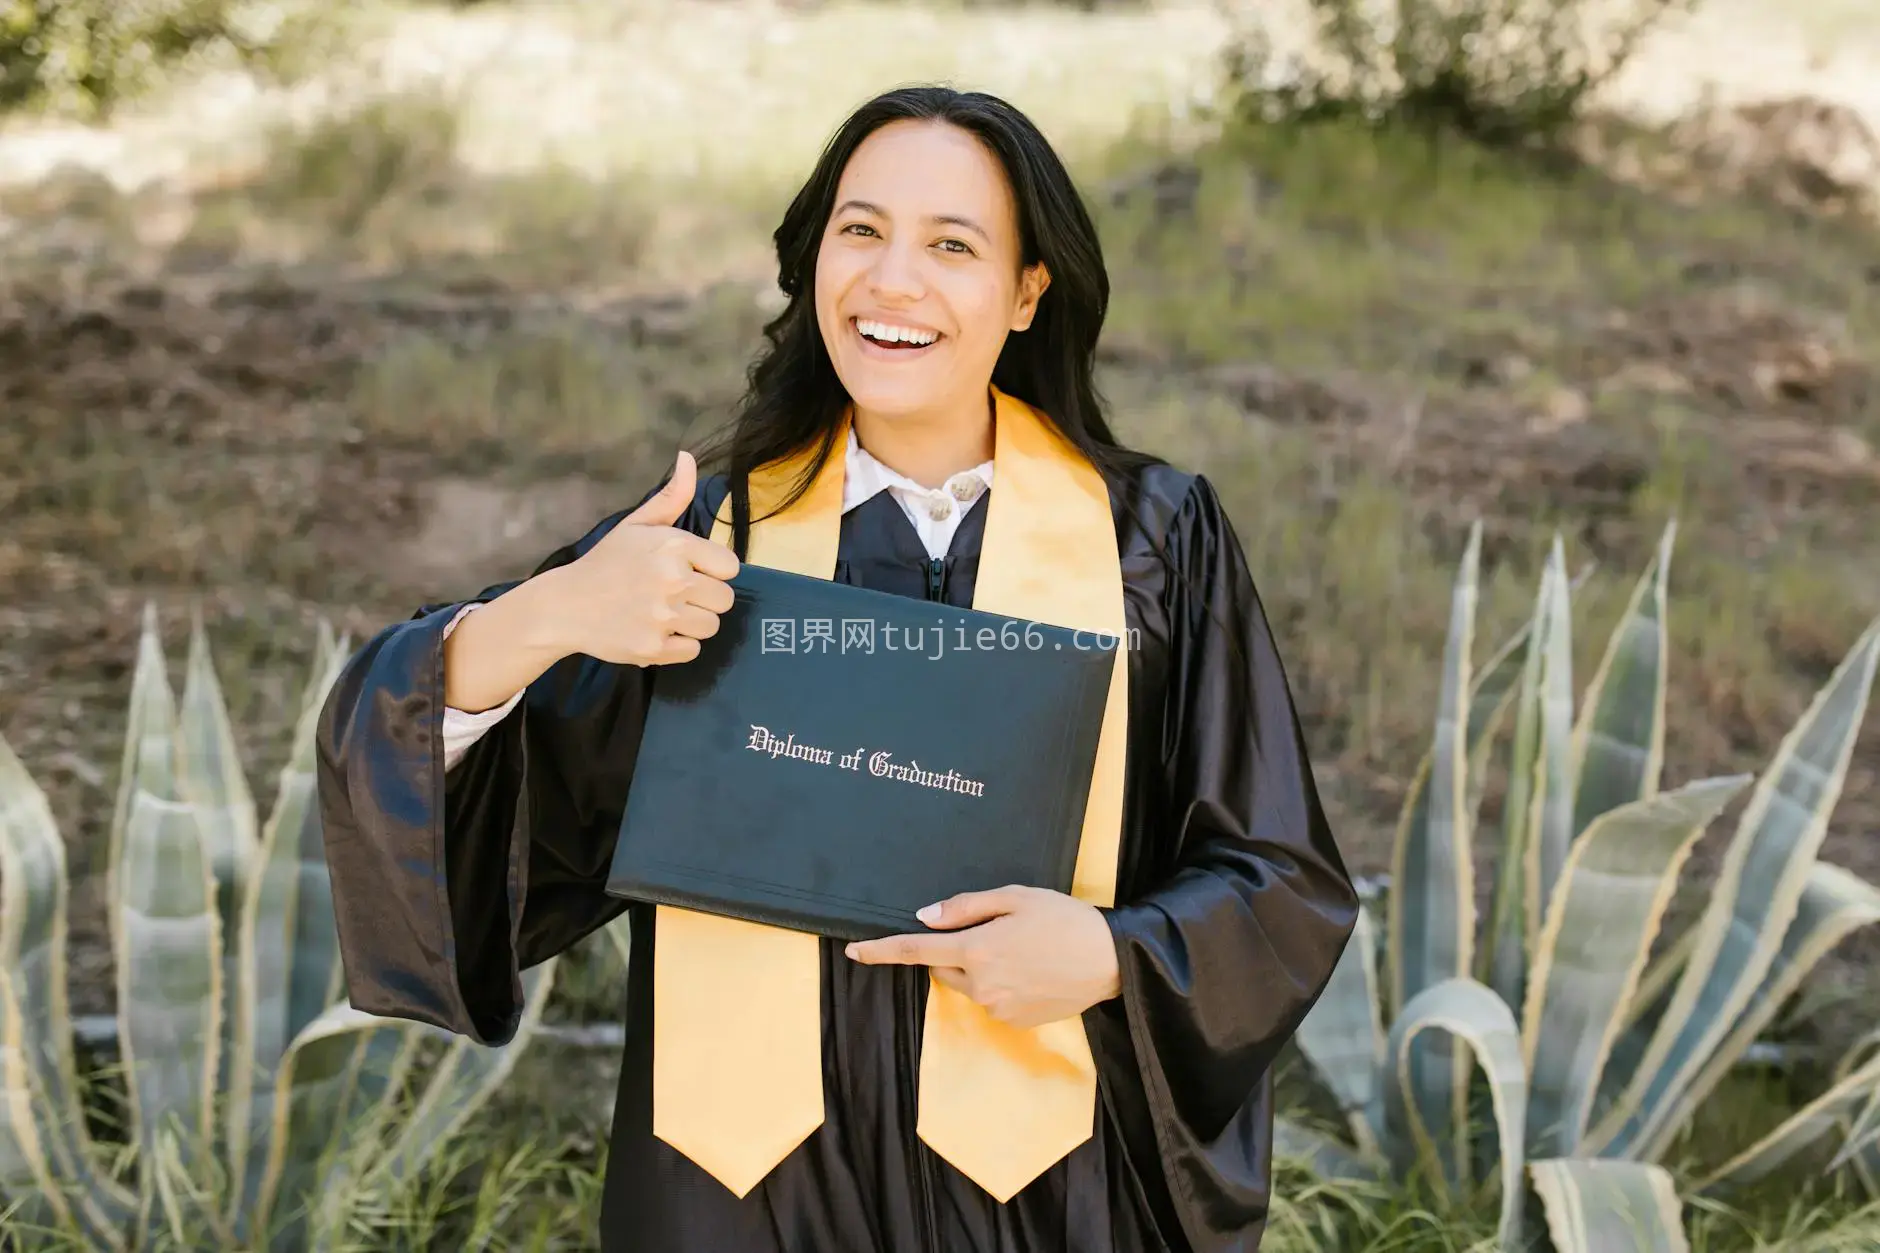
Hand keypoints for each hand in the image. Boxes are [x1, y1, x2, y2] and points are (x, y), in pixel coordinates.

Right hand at [542, 451, 739, 665]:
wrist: (565, 605)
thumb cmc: (607, 562)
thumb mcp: (637, 525)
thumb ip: (672, 496)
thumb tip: (689, 458)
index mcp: (674, 546)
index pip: (730, 567)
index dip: (713, 570)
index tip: (692, 571)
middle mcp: (673, 580)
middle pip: (724, 600)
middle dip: (704, 598)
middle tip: (676, 595)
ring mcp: (663, 617)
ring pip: (711, 627)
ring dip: (693, 623)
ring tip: (665, 612)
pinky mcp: (654, 648)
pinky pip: (693, 650)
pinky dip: (678, 645)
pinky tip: (656, 631)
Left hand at [844, 886, 1121, 1029]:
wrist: (1111, 960)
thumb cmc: (1064, 919)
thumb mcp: (1016, 897)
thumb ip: (966, 907)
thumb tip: (925, 918)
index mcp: (977, 949)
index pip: (915, 951)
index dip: (881, 951)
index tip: (853, 951)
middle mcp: (981, 984)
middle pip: (942, 968)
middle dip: (953, 951)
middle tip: (992, 931)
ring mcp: (997, 1008)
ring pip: (968, 985)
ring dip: (978, 969)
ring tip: (1022, 950)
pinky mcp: (1014, 1022)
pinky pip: (991, 1001)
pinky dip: (1000, 985)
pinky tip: (1032, 971)